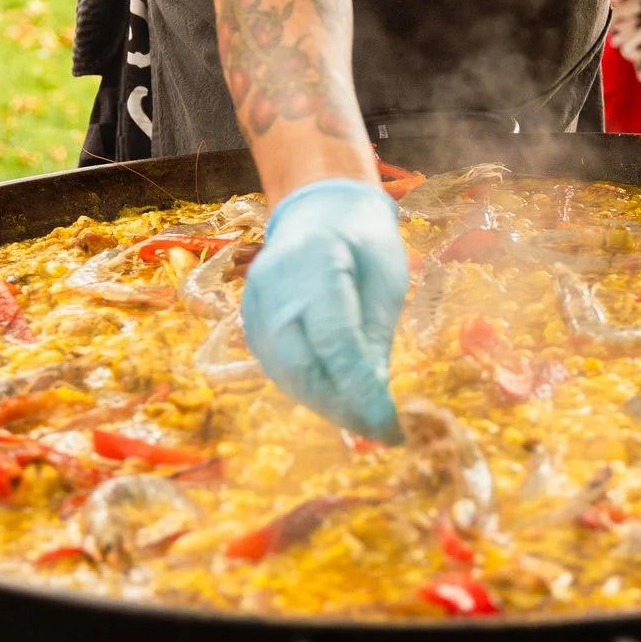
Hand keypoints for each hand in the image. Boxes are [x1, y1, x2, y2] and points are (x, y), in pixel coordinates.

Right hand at [241, 178, 408, 441]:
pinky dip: (309, 390)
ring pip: (286, 375)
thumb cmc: (362, 241)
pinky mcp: (249, 323)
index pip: (334, 341)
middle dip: (343, 407)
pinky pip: (278, 369)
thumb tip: (375, 404)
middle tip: (381, 430)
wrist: (319, 211)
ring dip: (327, 405)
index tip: (391, 426)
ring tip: (366, 420)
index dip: (361, 390)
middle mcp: (273, 284)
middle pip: (301, 366)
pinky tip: (340, 400)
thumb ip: (374, 340)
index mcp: (314, 261)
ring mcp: (253, 304)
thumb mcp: (384, 282)